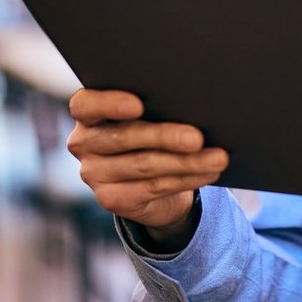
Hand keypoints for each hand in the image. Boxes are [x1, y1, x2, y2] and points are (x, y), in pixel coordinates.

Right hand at [66, 89, 227, 247]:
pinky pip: (154, 187)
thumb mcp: (147, 114)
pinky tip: (209, 172)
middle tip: (198, 137)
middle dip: (165, 136)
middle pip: (123, 137)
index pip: (84, 105)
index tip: (138, 104)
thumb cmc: (149, 129)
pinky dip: (187, 178)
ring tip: (218, 157)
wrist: (147, 179)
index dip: (109, 103)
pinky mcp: (111, 200)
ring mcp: (94, 174)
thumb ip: (155, 105)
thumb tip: (195, 101)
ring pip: (144, 165)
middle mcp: (83, 143)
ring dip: (186, 162)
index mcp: (87, 113)